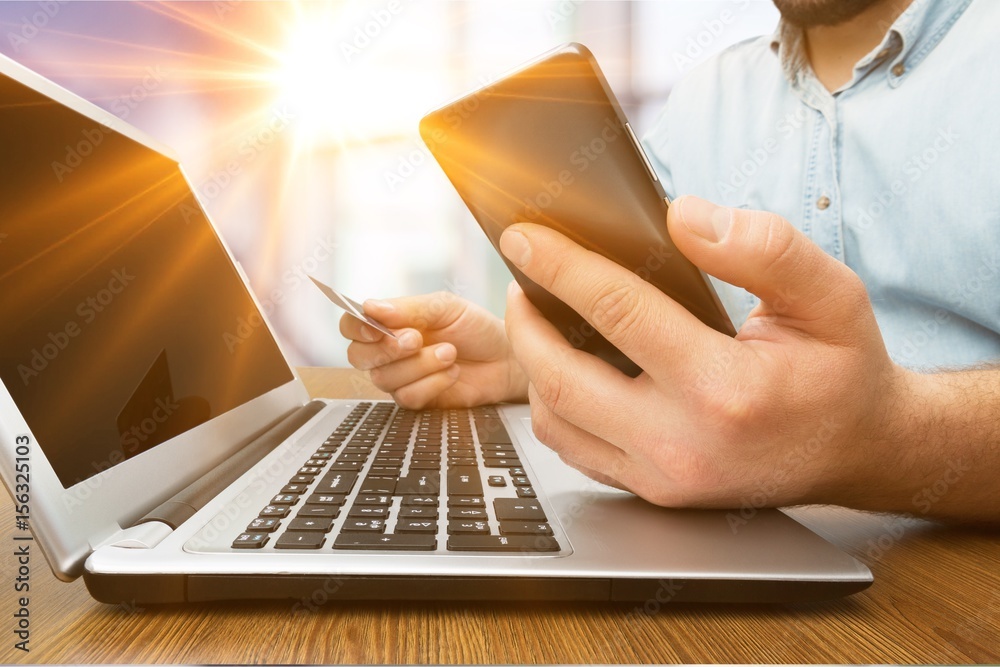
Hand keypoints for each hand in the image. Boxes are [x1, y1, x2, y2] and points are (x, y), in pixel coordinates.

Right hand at [341, 292, 527, 408]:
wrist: (506, 357)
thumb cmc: (476, 328)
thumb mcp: (445, 307)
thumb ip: (408, 308)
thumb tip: (371, 307)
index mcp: (390, 323)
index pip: (352, 325)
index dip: (357, 328)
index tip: (376, 326)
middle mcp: (389, 351)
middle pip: (358, 357)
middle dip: (387, 349)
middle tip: (416, 339)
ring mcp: (401, 377)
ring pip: (384, 378)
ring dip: (419, 365)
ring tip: (449, 353)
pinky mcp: (417, 400)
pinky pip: (407, 397)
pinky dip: (432, 383)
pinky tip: (452, 372)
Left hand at [500, 195, 909, 509]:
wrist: (860, 451)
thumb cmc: (841, 369)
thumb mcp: (830, 294)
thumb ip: (762, 247)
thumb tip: (682, 217)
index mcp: (725, 389)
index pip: (618, 312)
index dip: (561, 266)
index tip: (523, 237)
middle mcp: (684, 444)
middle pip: (563, 379)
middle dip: (526, 323)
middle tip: (518, 280)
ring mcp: (664, 478)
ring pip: (557, 423)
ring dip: (533, 368)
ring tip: (536, 321)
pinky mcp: (655, 493)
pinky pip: (577, 451)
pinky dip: (556, 407)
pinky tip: (564, 369)